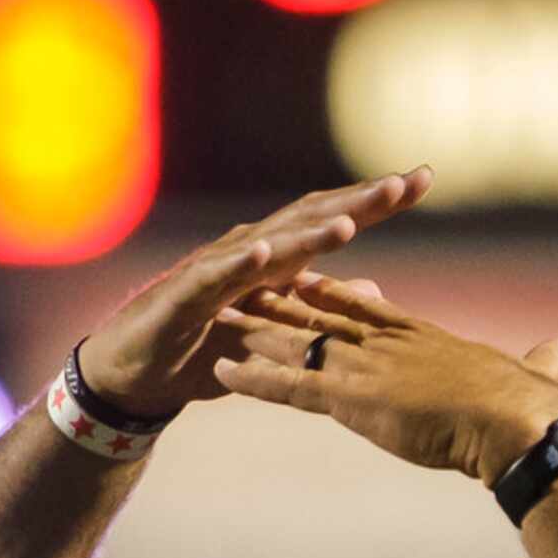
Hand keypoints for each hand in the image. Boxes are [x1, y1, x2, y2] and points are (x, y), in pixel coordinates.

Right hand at [75, 169, 432, 417]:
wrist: (131, 377)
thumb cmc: (199, 353)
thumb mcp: (272, 337)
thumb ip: (320, 311)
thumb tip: (375, 292)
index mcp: (272, 262)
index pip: (332, 221)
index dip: (377, 202)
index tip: (426, 180)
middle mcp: (246, 254)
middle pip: (309, 220)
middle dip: (358, 202)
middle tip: (407, 183)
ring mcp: (212, 271)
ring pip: (268, 245)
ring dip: (308, 233)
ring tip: (351, 221)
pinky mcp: (180, 298)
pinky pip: (212, 279)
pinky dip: (239, 265)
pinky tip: (264, 253)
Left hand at [213, 276, 557, 486]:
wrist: (517, 423)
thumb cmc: (534, 409)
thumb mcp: (543, 376)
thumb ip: (555, 360)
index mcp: (422, 337)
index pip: (366, 307)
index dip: (332, 293)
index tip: (304, 277)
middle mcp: (386, 344)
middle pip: (318, 313)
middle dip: (274, 300)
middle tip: (235, 287)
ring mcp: (366, 369)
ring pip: (294, 341)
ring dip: (251, 333)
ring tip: (209, 322)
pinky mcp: (353, 400)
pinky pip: (291, 386)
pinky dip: (255, 379)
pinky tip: (220, 374)